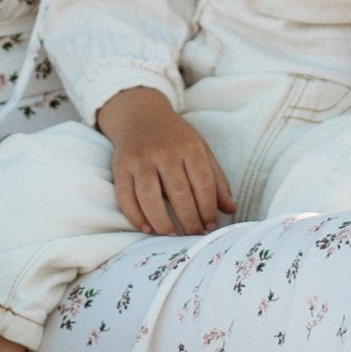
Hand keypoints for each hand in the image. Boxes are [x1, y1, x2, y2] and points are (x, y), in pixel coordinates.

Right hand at [98, 87, 233, 236]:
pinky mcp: (120, 167)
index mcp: (189, 147)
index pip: (202, 184)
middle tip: (194, 236)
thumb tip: (231, 209)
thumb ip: (216, 179)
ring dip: (162, 222)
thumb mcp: (200, 150)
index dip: (208, 210)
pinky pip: (125, 197)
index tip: (211, 227)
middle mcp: (163, 152)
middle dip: (188, 221)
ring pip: (149, 197)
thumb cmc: (175, 138)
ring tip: (172, 235)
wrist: (140, 115)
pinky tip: (148, 228)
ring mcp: (140, 159)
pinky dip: (135, 216)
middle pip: (178, 193)